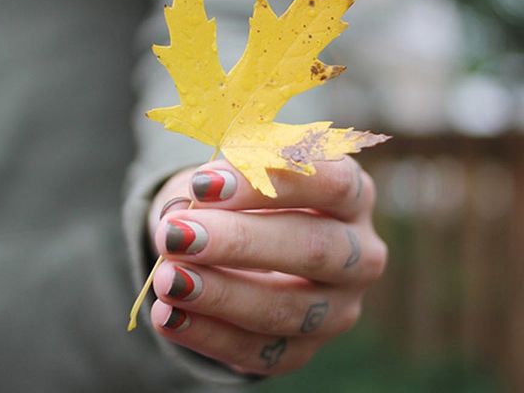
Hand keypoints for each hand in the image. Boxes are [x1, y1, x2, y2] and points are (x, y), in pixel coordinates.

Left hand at [149, 157, 386, 374]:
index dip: (269, 181)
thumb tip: (188, 207)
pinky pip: (261, 352)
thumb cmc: (242, 198)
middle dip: (239, 242)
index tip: (204, 184)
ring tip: (167, 278)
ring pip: (287, 308)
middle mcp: (359, 254)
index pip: (330, 182)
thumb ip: (220, 181)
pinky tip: (168, 315)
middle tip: (176, 235)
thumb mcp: (235, 173)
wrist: (242, 247)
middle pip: (313, 249)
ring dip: (220, 294)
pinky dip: (209, 334)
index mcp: (353, 195)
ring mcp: (337, 307)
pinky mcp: (305, 348)